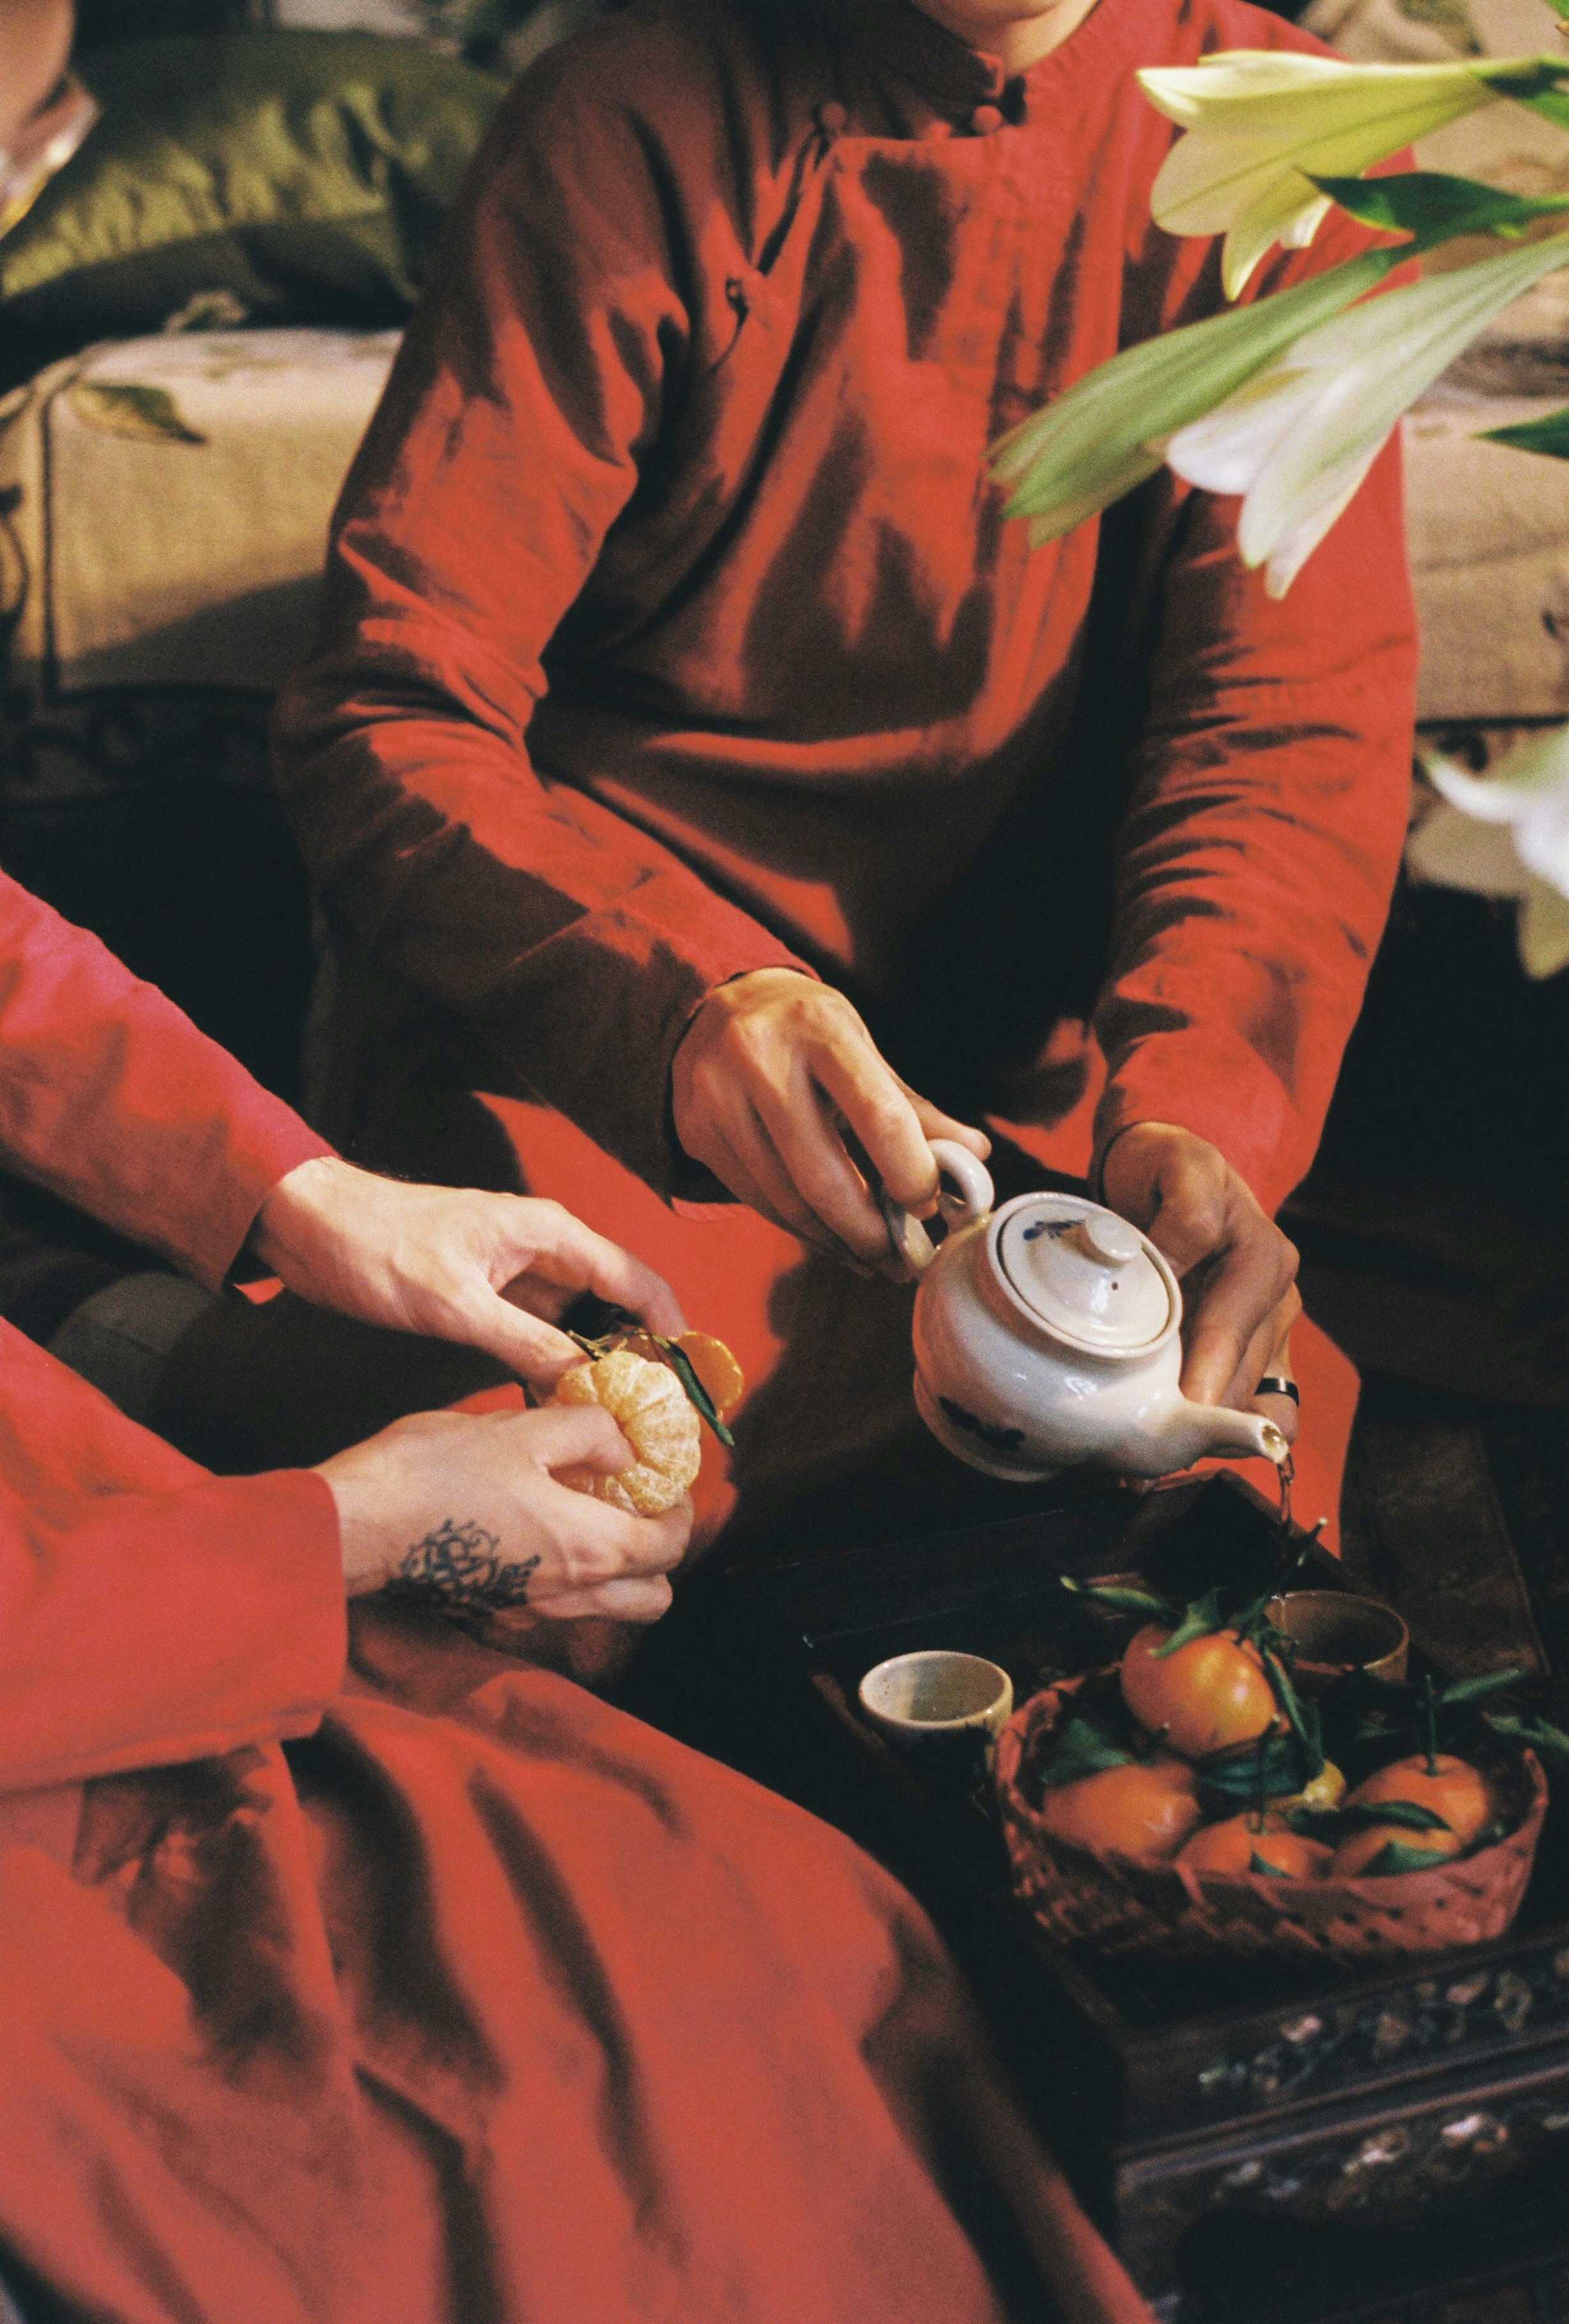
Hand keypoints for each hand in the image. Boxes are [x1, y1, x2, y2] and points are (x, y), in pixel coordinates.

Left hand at [251, 1157, 684, 1385]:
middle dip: (641, 1357)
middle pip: (616, 1305)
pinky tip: (559, 1408)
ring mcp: (517, 1275)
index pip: (636, 1281)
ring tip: (617, 1422)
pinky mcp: (489, 1298)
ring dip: (597, 1368)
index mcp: (549, 1234)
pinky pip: (540, 1336)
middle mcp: (544, 1250)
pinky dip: (554, 1369)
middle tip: (657, 1416)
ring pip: (579, 1325)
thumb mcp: (454, 1303)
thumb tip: (583, 1384)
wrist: (311, 1226)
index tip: (689, 1380)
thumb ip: (524, 1342)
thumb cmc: (378, 1246)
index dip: (672, 1330)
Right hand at [316, 1403, 691, 1620]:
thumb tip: (623, 1446)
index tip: (661, 1475)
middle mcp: (569, 1594)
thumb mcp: (521, 1428)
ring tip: (587, 1511)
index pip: (670, 1546)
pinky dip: (570, 1578)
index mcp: (588, 1548)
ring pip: (608, 1608)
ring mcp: (530, 1611)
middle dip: (659, 1553)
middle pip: (654, 1597)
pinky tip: (540, 1527)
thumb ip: (588, 1432)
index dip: (679, 1508)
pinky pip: (559, 1608)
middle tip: (634, 1503)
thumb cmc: (435, 1471)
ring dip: (617, 1569)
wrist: (354, 1523)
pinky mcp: (495, 1612)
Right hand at [671, 969, 989, 1263]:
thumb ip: (911, 1105)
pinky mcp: (697, 1130)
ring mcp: (719, 1096)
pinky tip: (828, 1238)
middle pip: (824, 1176)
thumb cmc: (806, 1032)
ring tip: (870, 1257)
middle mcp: (761, 1057)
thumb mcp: (859, 1048)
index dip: (910, 1174)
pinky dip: (800, 1229)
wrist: (716, 1006)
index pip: (878, 1116)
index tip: (928, 1208)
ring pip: (787, 1199)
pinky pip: (757, 1200)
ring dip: (836, 1242)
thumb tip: (973, 1154)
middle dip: (870, 1232)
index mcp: (819, 1027)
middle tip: (900, 1259)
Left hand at [1099, 1123, 1300, 1442]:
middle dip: (1197, 1420)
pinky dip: (1220, 1433)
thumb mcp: (1179, 1166)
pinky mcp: (1255, 1354)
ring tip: (1146, 1459)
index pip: (1231, 1329)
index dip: (1204, 1376)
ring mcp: (1269, 1332)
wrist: (1169, 1171)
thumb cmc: (1169, 1167)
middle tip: (1139, 1454)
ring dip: (1205, 1435)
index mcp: (1263, 1258)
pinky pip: (1254, 1408)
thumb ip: (1185, 1215)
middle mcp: (1276, 1299)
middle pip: (1241, 1379)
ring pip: (1250, 1403)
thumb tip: (1176, 1272)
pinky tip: (1175, 1443)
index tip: (1177, 1414)